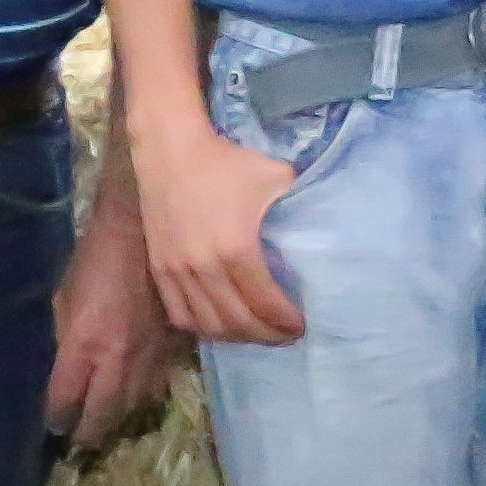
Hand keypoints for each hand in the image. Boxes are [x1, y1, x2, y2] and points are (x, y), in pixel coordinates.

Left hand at [45, 190, 186, 456]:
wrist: (144, 232)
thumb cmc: (94, 259)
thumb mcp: (63, 297)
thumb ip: (64, 339)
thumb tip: (61, 371)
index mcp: (84, 343)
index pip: (66, 398)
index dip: (57, 418)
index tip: (52, 427)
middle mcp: (118, 358)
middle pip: (102, 414)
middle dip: (88, 434)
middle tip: (78, 444)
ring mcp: (149, 356)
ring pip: (133, 407)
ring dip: (116, 421)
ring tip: (105, 428)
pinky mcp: (172, 350)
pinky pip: (157, 388)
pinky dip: (142, 400)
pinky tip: (133, 402)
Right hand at [131, 123, 306, 344]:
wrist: (170, 149)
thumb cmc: (226, 162)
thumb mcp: (276, 177)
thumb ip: (301, 203)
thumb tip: (325, 222)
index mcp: (236, 249)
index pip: (265, 304)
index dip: (286, 322)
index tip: (301, 324)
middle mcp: (204, 268)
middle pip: (239, 323)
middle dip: (267, 335)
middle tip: (285, 334)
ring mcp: (177, 272)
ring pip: (209, 325)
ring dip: (237, 336)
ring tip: (256, 331)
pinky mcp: (160, 269)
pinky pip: (182, 315)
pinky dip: (204, 327)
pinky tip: (220, 323)